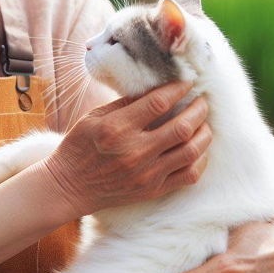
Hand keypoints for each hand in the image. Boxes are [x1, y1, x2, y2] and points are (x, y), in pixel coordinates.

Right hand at [41, 81, 211, 218]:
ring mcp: (147, 174)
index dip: (178, 89)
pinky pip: (189, 175)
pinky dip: (200, 159)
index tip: (186, 82)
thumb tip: (155, 90)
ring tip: (204, 122)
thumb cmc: (79, 147)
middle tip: (202, 100)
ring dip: (204, 133)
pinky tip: (198, 148)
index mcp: (117, 128)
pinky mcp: (153, 190)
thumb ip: (125, 104)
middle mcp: (135, 151)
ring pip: (191, 151)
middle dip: (198, 109)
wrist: (69, 186)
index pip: (159, 103)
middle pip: (182, 126)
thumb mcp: (93, 117)